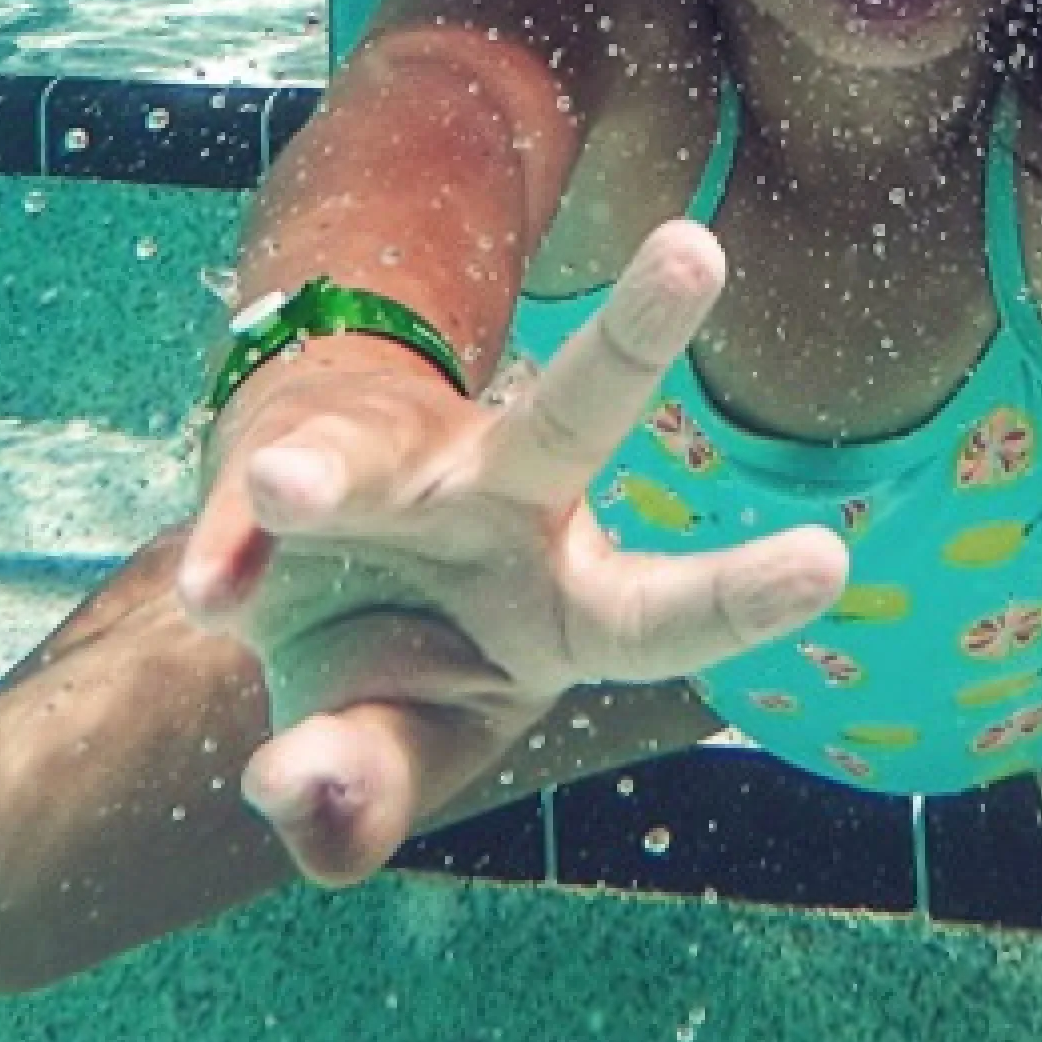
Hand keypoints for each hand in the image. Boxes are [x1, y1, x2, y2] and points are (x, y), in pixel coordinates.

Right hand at [172, 223, 849, 884]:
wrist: (284, 572)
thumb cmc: (388, 665)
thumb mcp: (394, 749)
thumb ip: (366, 789)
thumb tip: (300, 789)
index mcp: (568, 602)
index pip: (663, 611)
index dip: (740, 595)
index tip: (829, 564)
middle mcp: (500, 507)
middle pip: (574, 415)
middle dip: (634, 336)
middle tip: (696, 251)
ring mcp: (394, 473)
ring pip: (375, 451)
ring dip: (328, 472)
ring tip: (281, 492)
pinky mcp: (285, 462)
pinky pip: (246, 514)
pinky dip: (223, 551)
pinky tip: (212, 590)